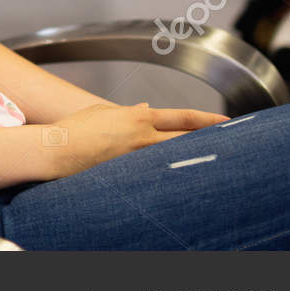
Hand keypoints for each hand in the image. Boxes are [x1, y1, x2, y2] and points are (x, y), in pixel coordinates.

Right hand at [32, 101, 229, 180]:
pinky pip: (157, 175)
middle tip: (232, 142)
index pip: (183, 117)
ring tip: (215, 163)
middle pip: (187, 139)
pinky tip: (183, 181)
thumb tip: (146, 108)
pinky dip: (171, 176)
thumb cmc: (75, 130)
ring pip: (177, 158)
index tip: (226, 121)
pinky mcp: (130, 176)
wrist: (57, 150)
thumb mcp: (102, 113)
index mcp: (138, 117)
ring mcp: (138, 159)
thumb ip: (127, 111)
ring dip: (194, 159)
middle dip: (210, 140)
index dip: (208, 120)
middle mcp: (144, 137)